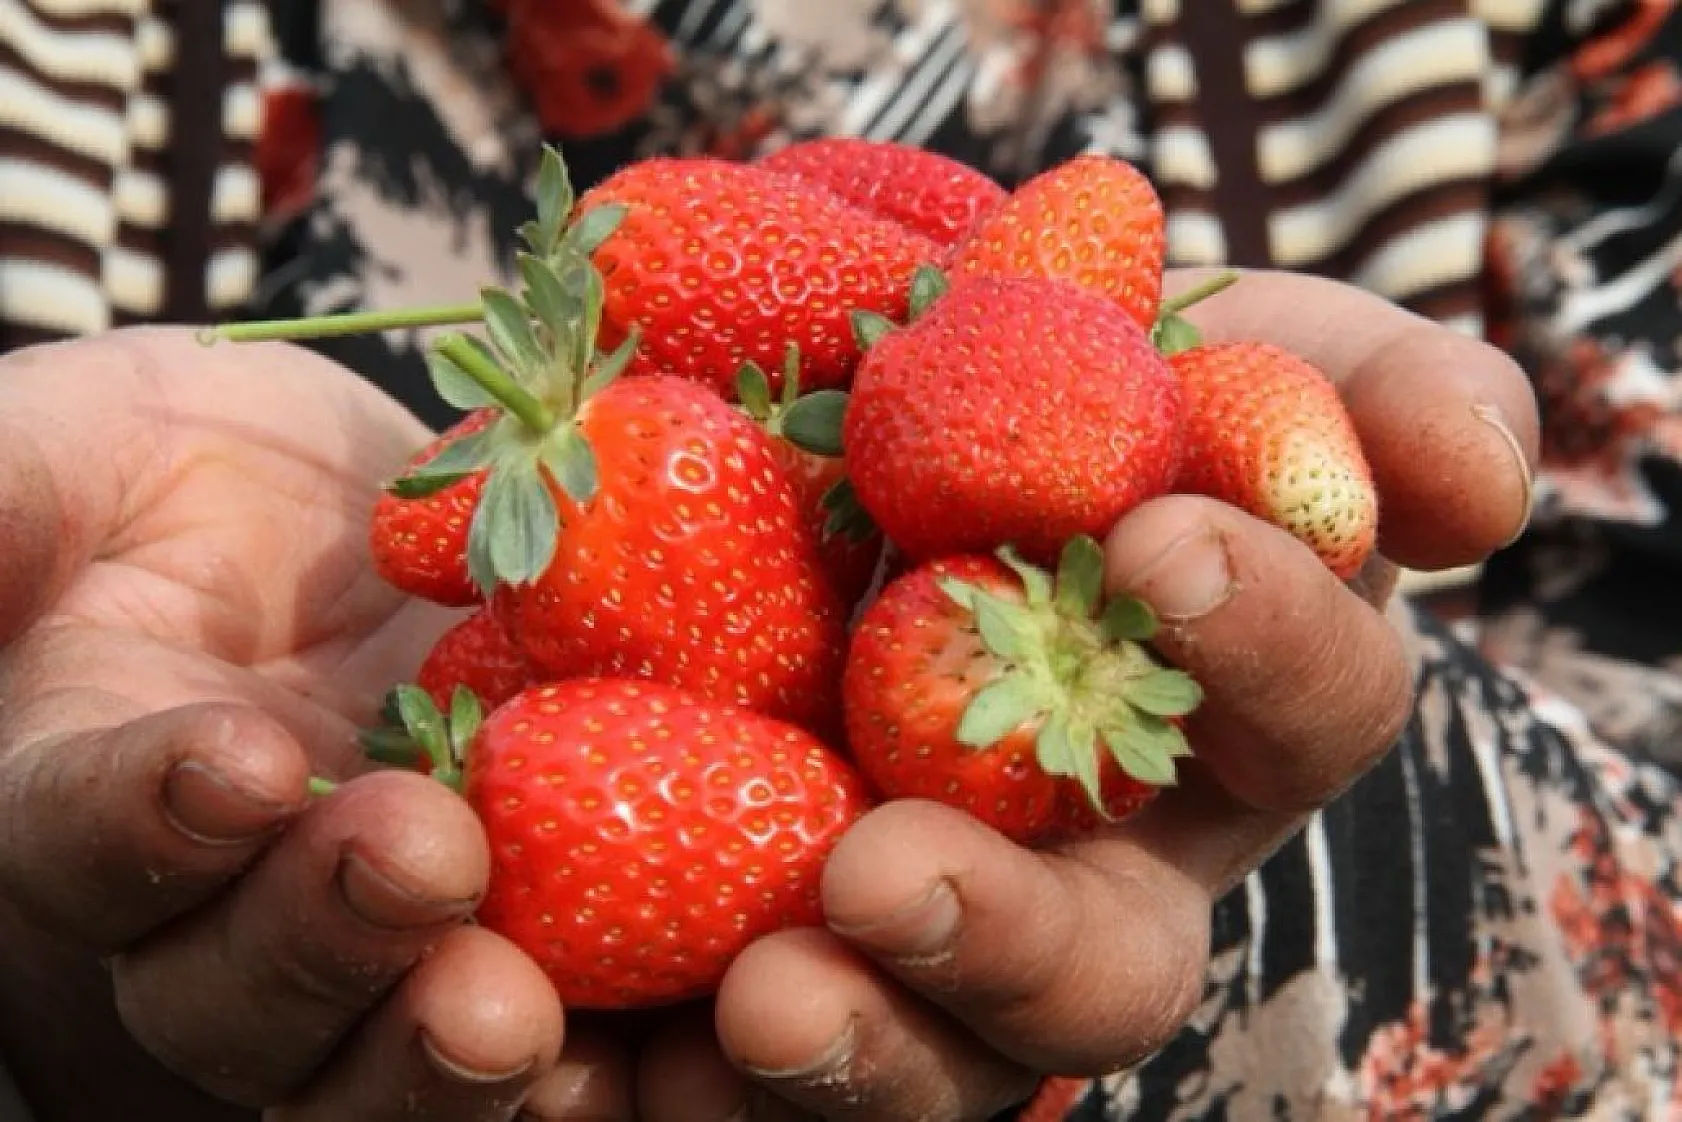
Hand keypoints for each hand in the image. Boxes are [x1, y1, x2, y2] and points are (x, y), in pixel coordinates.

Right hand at [0, 329, 568, 1119]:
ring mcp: (371, 959)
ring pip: (379, 1062)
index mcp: (91, 796)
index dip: (144, 814)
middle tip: (419, 863)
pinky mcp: (518, 956)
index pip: (79, 835)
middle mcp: (219, 917)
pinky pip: (551, 1050)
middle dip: (321, 942)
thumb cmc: (200, 480)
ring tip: (512, 1009)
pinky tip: (661, 1043)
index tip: (234, 755)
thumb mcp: (93, 450)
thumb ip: (7, 496)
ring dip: (442, 1055)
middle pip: (235, 995)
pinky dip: (597, 1069)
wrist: (371, 534)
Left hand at [526, 269, 1538, 1120]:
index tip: (1164, 539)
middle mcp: (1076, 863)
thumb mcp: (1221, 336)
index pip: (1301, 718)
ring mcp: (905, 919)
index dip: (1264, 642)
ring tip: (756, 998)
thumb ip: (1372, 395)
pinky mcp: (732, 930)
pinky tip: (548, 1012)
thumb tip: (1474, 487)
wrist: (822, 390)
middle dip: (1010, 942)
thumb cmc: (1067, 362)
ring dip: (843, 1047)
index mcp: (1215, 724)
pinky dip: (633, 1053)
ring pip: (907, 1060)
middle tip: (893, 880)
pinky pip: (693, 1049)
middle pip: (1092, 979)